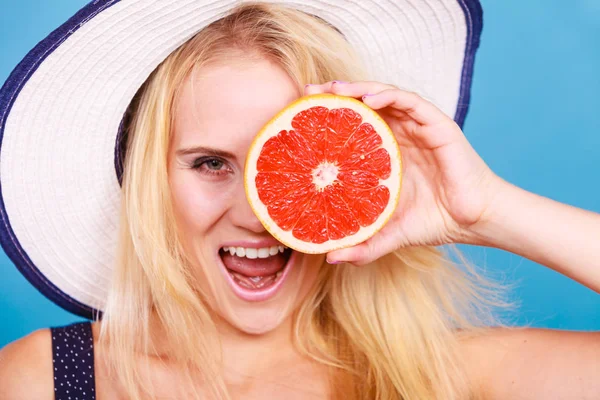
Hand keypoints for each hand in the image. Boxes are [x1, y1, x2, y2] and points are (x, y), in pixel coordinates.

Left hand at [304, 81, 505, 264]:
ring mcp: (418, 127)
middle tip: (309, 92)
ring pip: (385, 96)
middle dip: (337, 94)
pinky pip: (410, 101)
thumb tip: (331, 258)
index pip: (354, 125)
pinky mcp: (437, 124)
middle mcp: (400, 134)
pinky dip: (389, 95)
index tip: (302, 114)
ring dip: (358, 88)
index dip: (330, 117)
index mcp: (387, 153)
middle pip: (365, 104)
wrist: (473, 221)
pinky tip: (369, 98)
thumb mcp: (389, 233)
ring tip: (334, 89)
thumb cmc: (434, 221)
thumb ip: (363, 245)